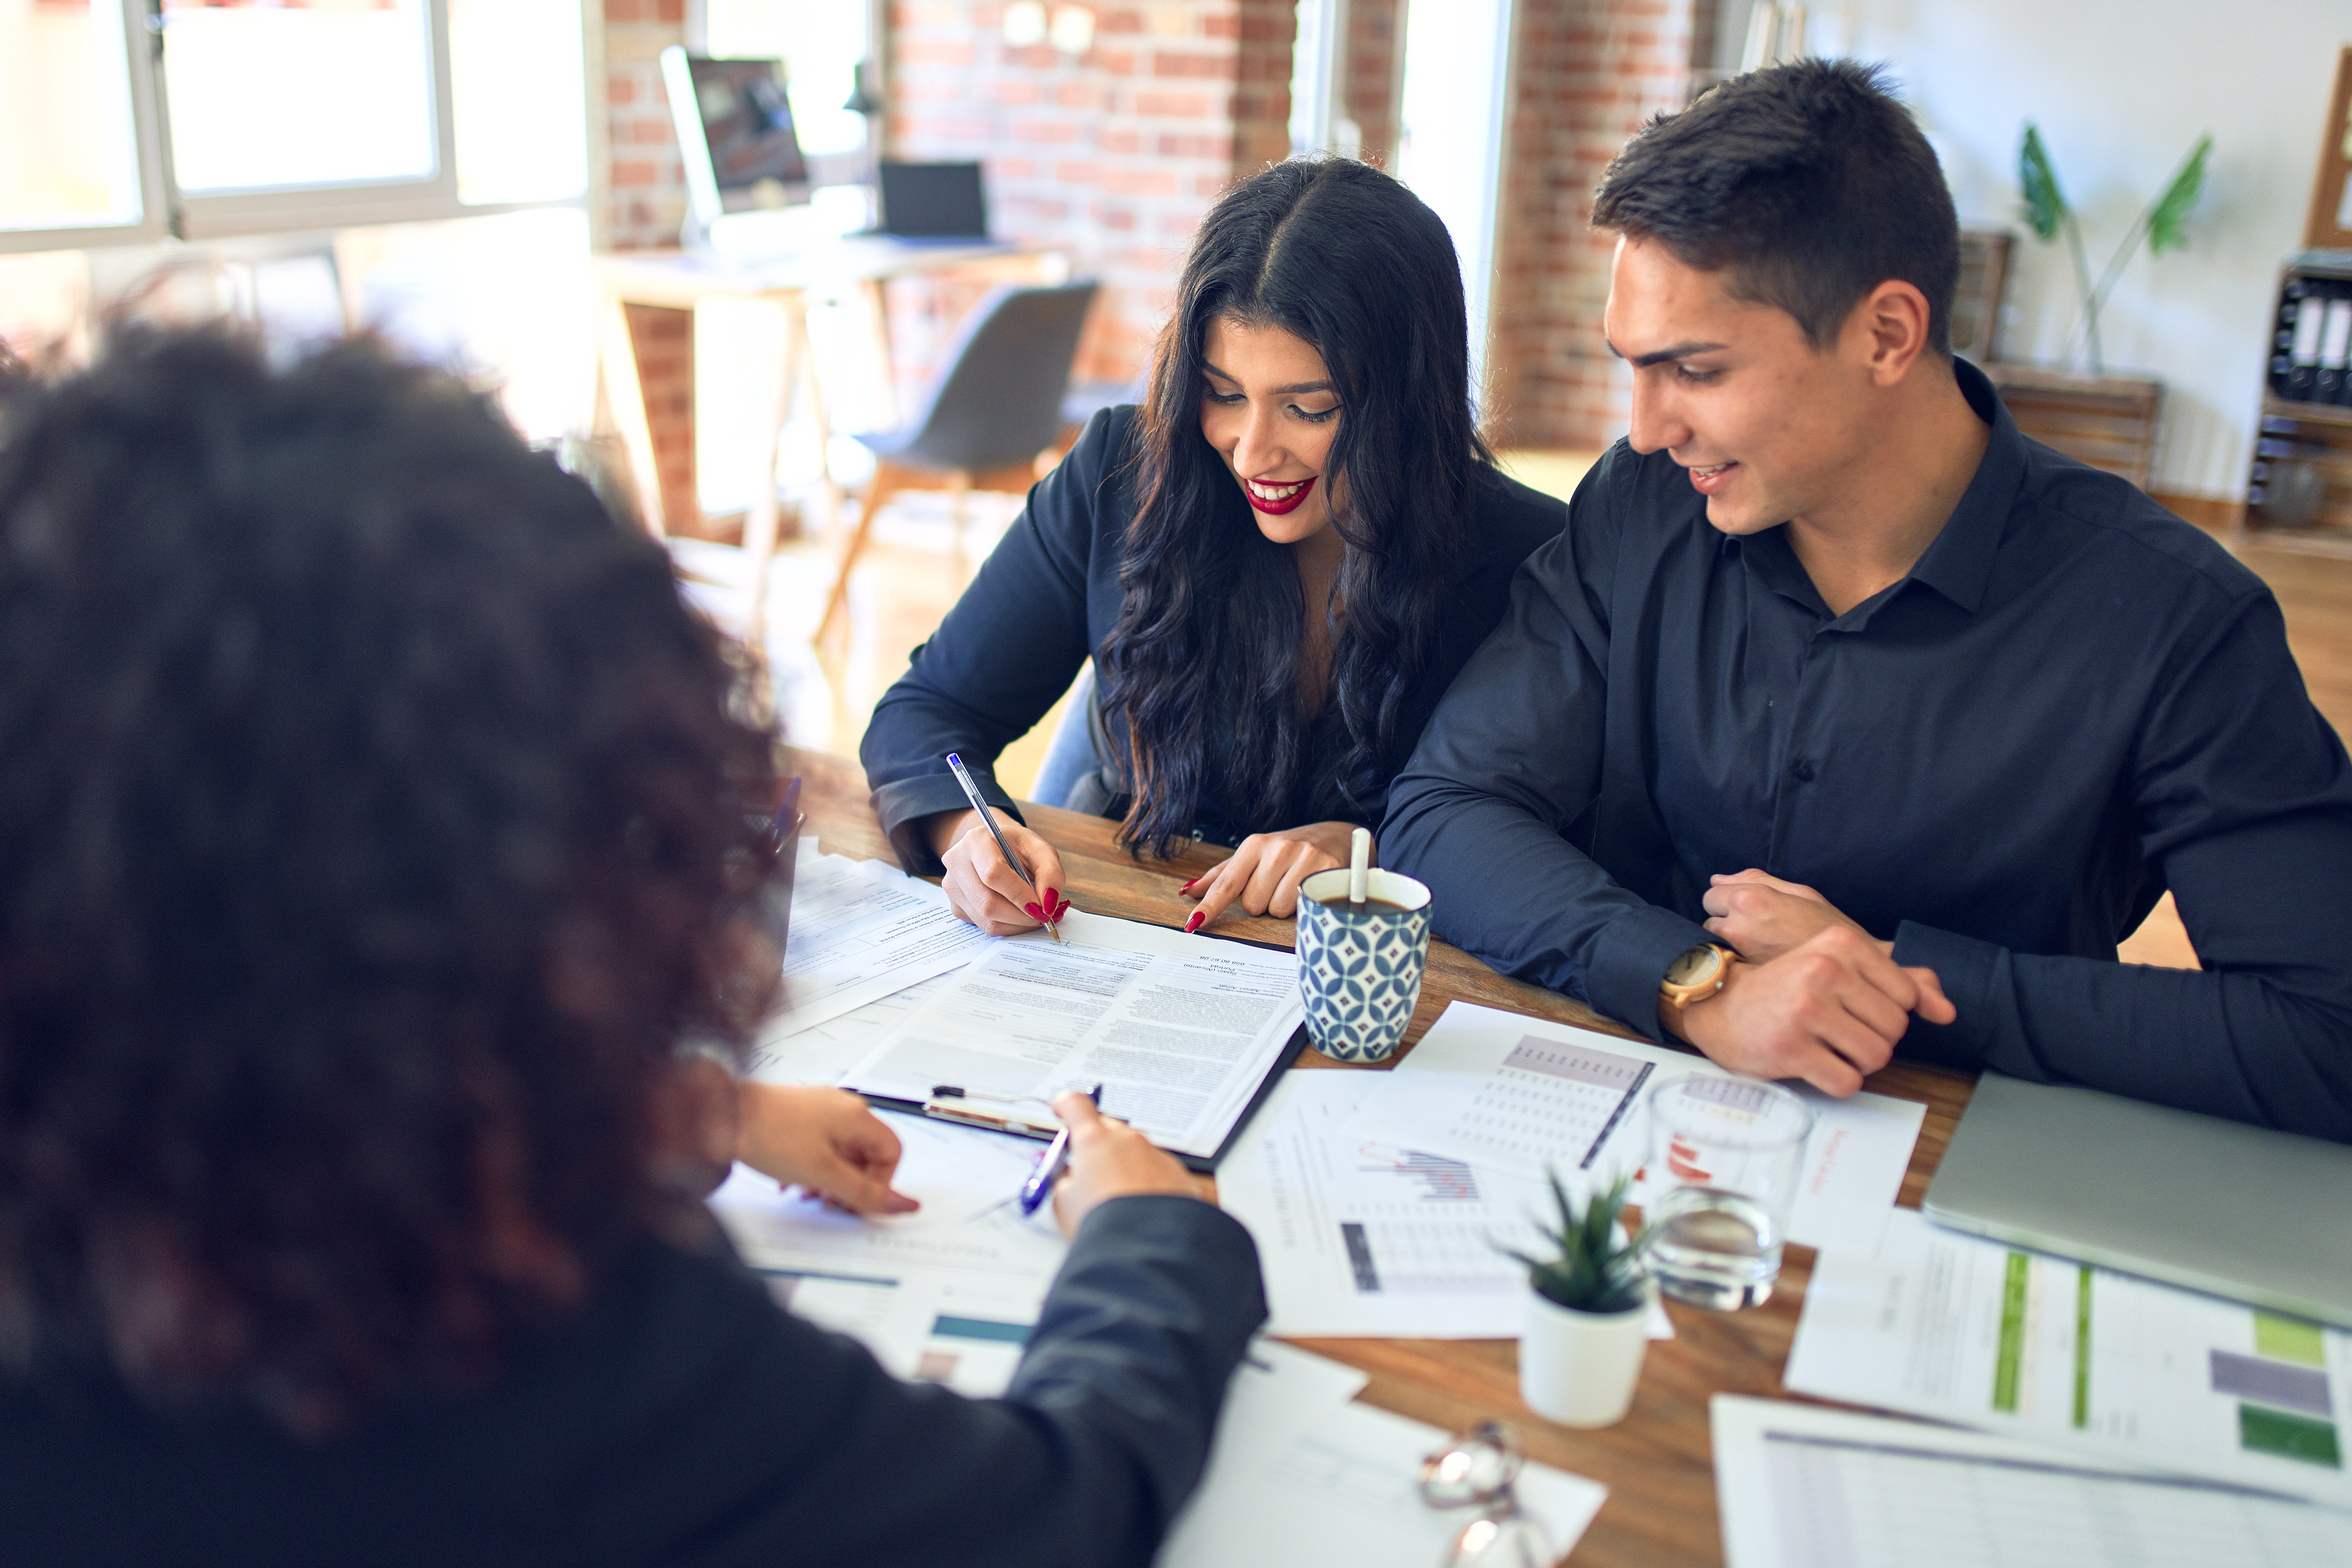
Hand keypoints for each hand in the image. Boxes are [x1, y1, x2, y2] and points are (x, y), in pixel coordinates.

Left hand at [732, 1082, 919, 1215]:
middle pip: (867, 1154)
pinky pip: (820, 1146)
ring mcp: (820, 1109)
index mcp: (857, 1116)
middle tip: (831, 1203)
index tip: (857, 1201)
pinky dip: (812, 1167)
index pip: (892, 1152)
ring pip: (842, 1152)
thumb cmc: (770, 1135)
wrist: (722, 1115)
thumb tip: (905, 1204)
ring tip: (807, 1194)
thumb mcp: (823, 1173)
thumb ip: (865, 1193)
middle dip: (852, 1184)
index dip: (880, 1182)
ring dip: (830, 1179)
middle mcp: (843, 1107)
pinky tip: (791, 1182)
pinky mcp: (800, 1115)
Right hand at [926, 809, 1070, 935]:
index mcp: (976, 840)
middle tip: (1044, 916)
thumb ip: (1051, 873)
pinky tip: (1018, 914)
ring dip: (1016, 924)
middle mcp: (957, 863)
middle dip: (1021, 916)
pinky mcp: (956, 906)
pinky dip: (1007, 926)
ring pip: (985, 920)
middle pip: (987, 903)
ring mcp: (952, 887)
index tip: (1043, 907)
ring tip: (1034, 915)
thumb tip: (1049, 905)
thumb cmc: (1017, 848)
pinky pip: (983, 927)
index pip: (993, 874)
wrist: (995, 848)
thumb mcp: (1040, 849)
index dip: (1020, 895)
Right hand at [1047, 1091, 1200, 1237]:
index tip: (1062, 1109)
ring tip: (1117, 1199)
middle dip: (1097, 1144)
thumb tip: (1067, 1177)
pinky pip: (1159, 1170)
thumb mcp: (1064, 1204)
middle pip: (1108, 1129)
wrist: (1148, 1249)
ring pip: (1136, 1151)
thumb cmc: (1105, 1226)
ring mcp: (1157, 1155)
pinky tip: (1142, 1208)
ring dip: (1125, 1165)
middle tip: (1087, 1170)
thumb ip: (1064, 1182)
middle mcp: (1129, 1141)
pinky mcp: (1179, 1174)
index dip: (1065, 1105)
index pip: (1075, 1105)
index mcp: (1094, 1140)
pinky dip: (1149, 1182)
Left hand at [1179, 821, 1362, 931]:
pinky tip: (1310, 890)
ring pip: (1277, 910)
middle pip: (1252, 904)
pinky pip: (1301, 909)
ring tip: (1296, 887)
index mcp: (1255, 844)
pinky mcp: (1327, 870)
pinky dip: (1303, 906)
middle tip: (1279, 884)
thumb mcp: (1256, 856)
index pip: (1226, 883)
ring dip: (1284, 906)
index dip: (1209, 906)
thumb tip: (1188, 892)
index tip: (1193, 923)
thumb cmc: (1290, 851)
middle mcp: (1278, 848)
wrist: (1339, 837)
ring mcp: (1304, 858)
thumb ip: (1222, 876)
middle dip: (1263, 901)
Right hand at [1665, 925, 1956, 1096]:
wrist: (1718, 1005)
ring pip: (1876, 1057)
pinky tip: (1813, 1065)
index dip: (1886, 1013)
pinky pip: (1847, 1082)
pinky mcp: (1790, 1048)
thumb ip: (1892, 981)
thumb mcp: (1835, 966)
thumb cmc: (1784, 989)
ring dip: (1857, 1063)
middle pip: (1894, 1029)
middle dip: (1873, 1040)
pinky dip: (1836, 1082)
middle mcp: (1823, 970)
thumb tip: (1948, 1010)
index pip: (1905, 995)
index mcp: (1838, 943)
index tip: (1853, 1009)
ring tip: (1828, 1049)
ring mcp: (1805, 1009)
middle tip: (1837, 1033)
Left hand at [1702, 869, 1879, 964]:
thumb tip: (1717, 879)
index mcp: (1749, 900)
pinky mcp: (1743, 978)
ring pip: (1713, 944)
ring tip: (1756, 947)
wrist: (1850, 969)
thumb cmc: (1828, 926)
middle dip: (1724, 923)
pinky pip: (1724, 964)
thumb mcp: (1799, 892)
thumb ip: (1755, 881)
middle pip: (1707, 921)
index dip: (1726, 901)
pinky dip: (1733, 961)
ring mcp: (1738, 956)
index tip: (1744, 910)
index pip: (1711, 895)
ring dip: (1727, 943)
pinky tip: (1754, 962)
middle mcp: (1736, 926)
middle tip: (1754, 930)